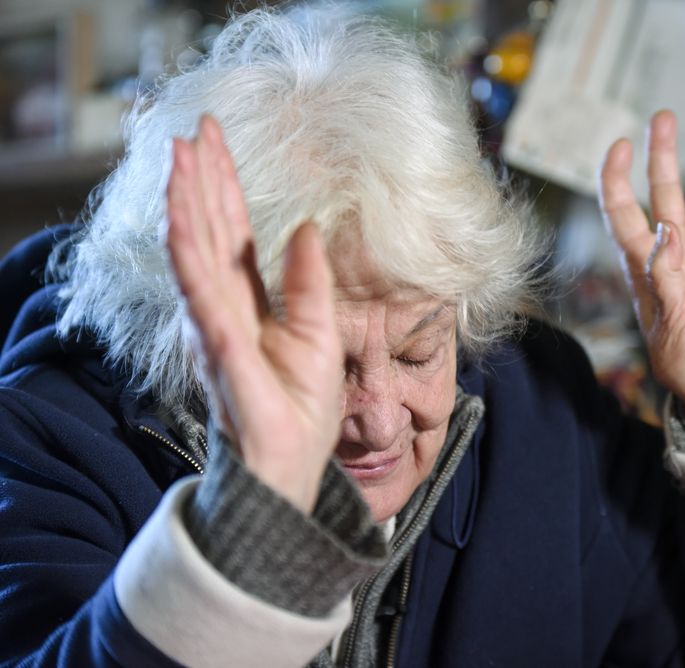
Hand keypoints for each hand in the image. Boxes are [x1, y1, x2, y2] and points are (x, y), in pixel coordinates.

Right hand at [165, 115, 343, 511]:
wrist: (291, 466)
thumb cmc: (301, 408)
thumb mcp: (321, 334)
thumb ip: (308, 282)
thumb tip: (306, 229)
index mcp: (249, 301)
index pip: (230, 232)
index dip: (222, 185)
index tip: (213, 139)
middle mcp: (225, 308)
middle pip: (209, 233)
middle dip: (200, 181)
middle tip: (192, 130)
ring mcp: (216, 327)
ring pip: (196, 255)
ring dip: (186, 206)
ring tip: (179, 159)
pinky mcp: (222, 350)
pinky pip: (202, 296)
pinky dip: (189, 258)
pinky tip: (180, 222)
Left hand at [599, 110, 684, 449]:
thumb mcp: (668, 321)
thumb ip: (665, 275)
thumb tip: (666, 228)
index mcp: (644, 265)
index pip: (623, 212)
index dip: (617, 179)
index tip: (621, 146)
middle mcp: (673, 250)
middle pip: (662, 192)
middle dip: (659, 155)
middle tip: (661, 118)